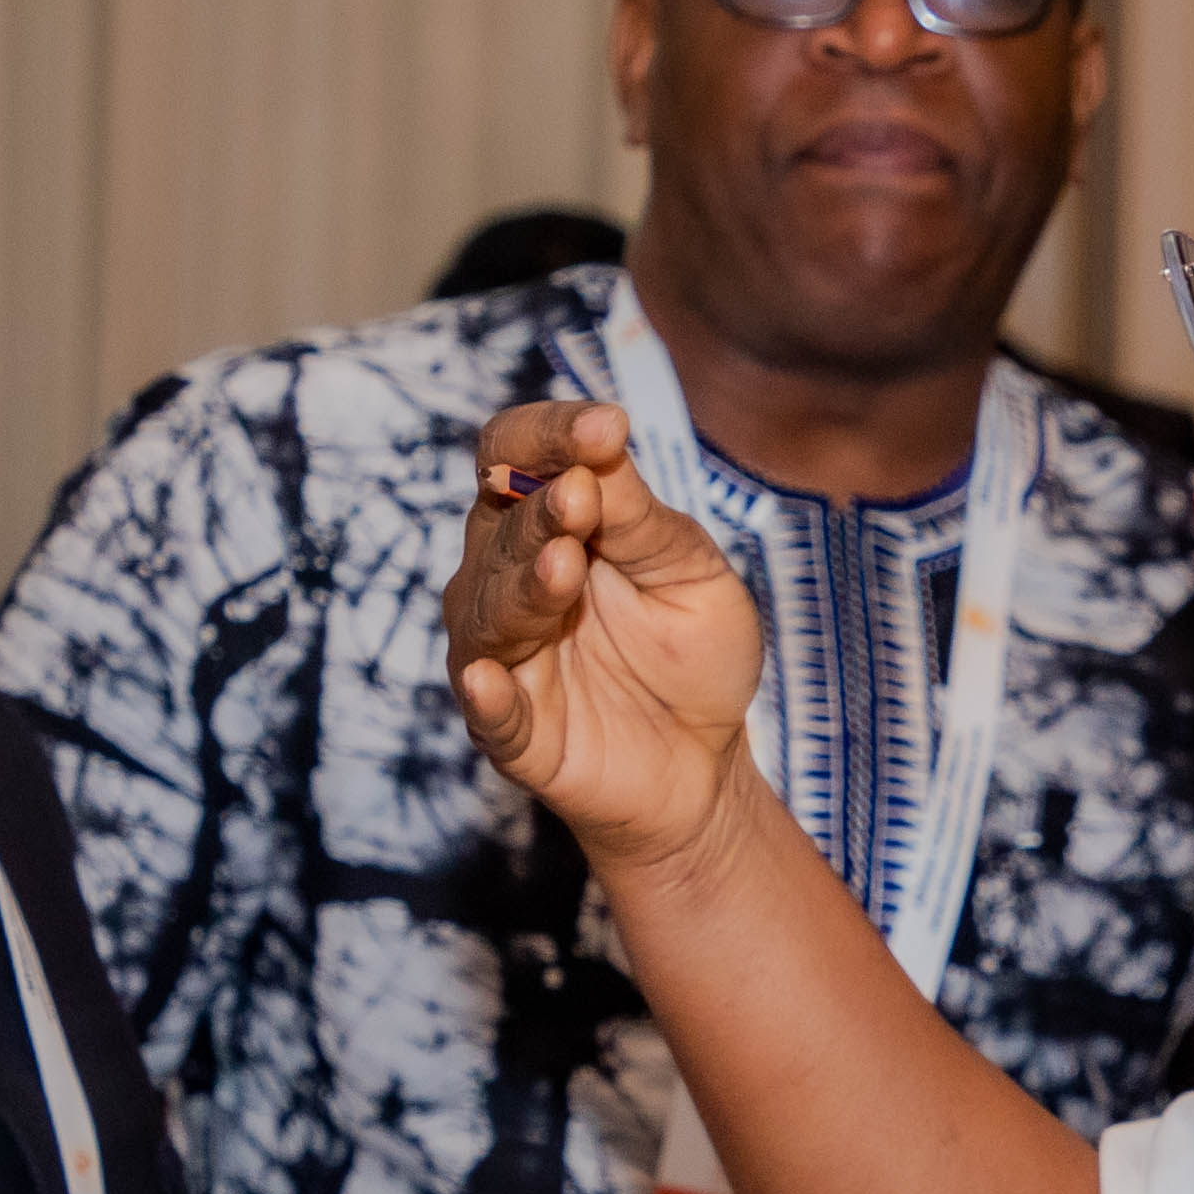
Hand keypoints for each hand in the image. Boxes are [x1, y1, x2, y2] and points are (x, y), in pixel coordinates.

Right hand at [447, 398, 767, 884]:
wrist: (708, 765)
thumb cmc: (695, 655)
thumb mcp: (691, 573)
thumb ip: (644, 519)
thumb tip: (601, 448)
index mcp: (548, 524)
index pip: (515, 455)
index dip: (550, 436)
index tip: (605, 428)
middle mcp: (506, 578)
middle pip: (500, 528)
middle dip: (541, 511)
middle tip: (582, 499)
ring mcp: (505, 656)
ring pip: (487, 612)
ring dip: (523, 588)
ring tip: (565, 567)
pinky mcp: (513, 732)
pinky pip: (489, 713)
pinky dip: (485, 697)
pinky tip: (487, 680)